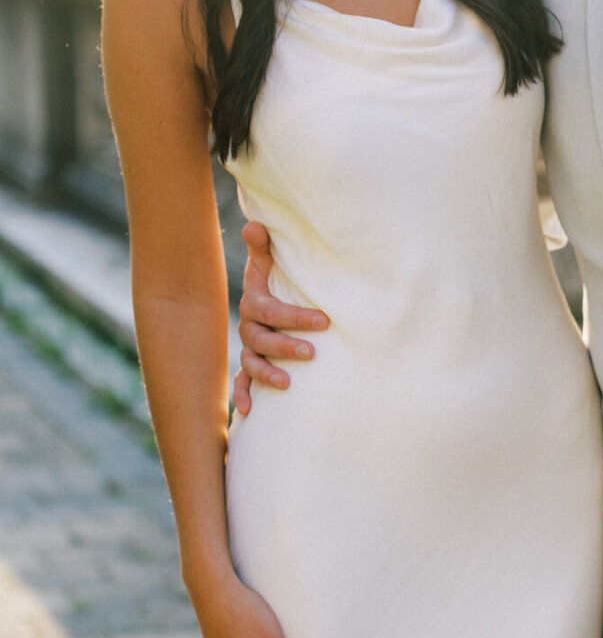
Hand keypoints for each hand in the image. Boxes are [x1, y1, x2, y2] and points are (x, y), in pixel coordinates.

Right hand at [232, 220, 328, 416]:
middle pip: (261, 339)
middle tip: (312, 352)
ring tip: (287, 383)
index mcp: (255, 302)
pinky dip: (242, 396)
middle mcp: (248, 326)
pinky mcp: (251, 365)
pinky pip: (241, 382)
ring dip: (266, 374)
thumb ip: (264, 247)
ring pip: (251, 363)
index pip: (270, 311)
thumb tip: (255, 226)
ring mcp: (249, 348)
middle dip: (285, 346)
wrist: (266, 296)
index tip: (325, 321)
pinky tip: (248, 411)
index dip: (295, 316)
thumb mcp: (268, 261)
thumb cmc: (275, 277)